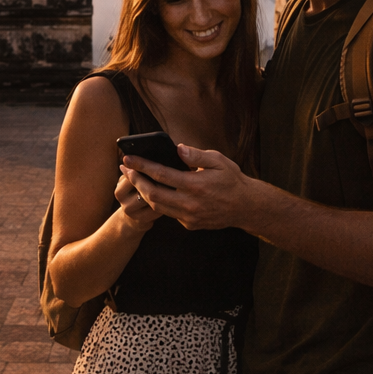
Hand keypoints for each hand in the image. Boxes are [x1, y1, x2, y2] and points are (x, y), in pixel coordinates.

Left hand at [121, 144, 255, 231]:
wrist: (246, 207)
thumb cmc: (232, 180)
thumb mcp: (218, 161)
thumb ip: (196, 155)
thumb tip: (177, 148)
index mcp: (196, 185)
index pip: (161, 174)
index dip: (142, 166)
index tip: (128, 158)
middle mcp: (190, 203)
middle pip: (153, 194)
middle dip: (136, 180)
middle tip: (126, 169)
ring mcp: (189, 216)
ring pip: (157, 206)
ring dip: (143, 193)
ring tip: (134, 179)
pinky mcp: (190, 224)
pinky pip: (168, 213)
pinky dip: (158, 202)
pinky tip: (152, 191)